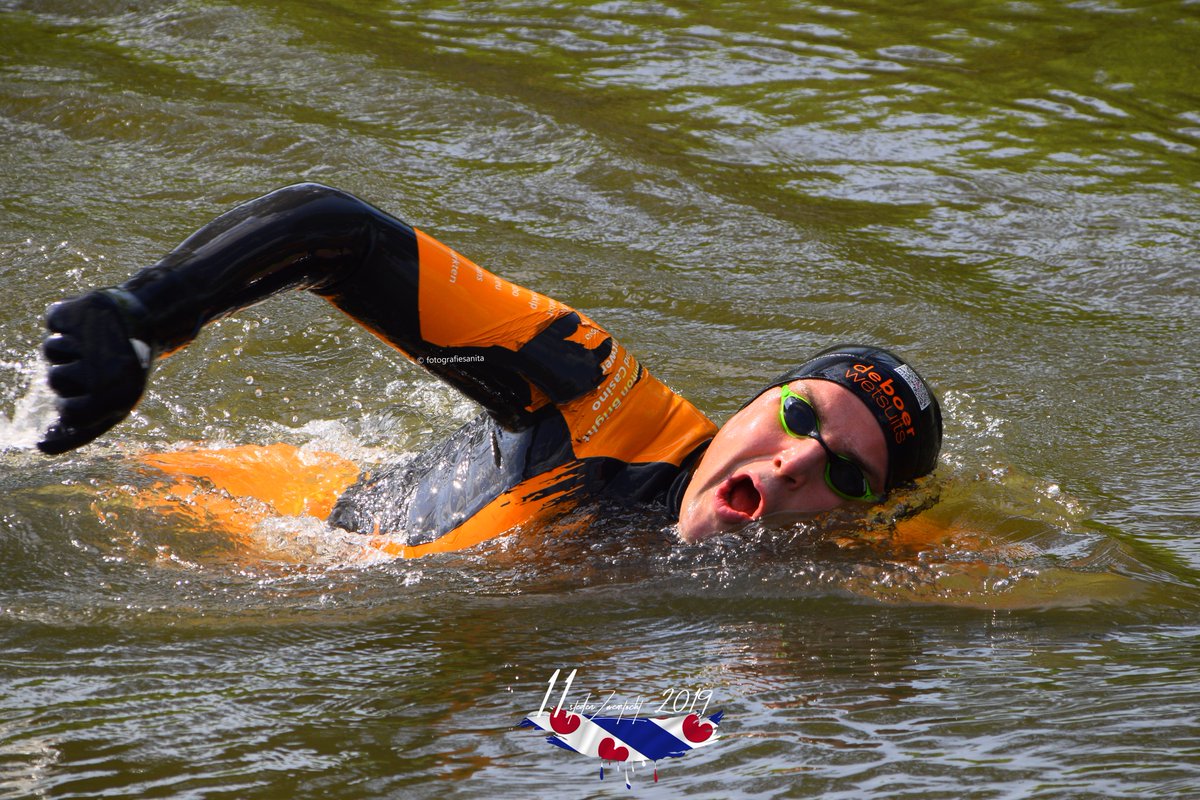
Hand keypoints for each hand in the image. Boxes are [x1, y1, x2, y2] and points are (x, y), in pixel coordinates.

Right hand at [38, 290, 153, 454]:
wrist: (151, 318)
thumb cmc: (127, 367)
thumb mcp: (116, 401)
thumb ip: (82, 427)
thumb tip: (43, 446)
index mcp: (118, 398)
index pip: (69, 414)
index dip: (69, 405)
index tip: (79, 394)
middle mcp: (106, 372)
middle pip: (54, 381)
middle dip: (68, 372)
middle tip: (98, 360)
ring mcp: (92, 340)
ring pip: (51, 350)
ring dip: (66, 345)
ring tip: (95, 340)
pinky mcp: (83, 310)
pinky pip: (52, 320)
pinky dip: (64, 320)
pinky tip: (89, 321)